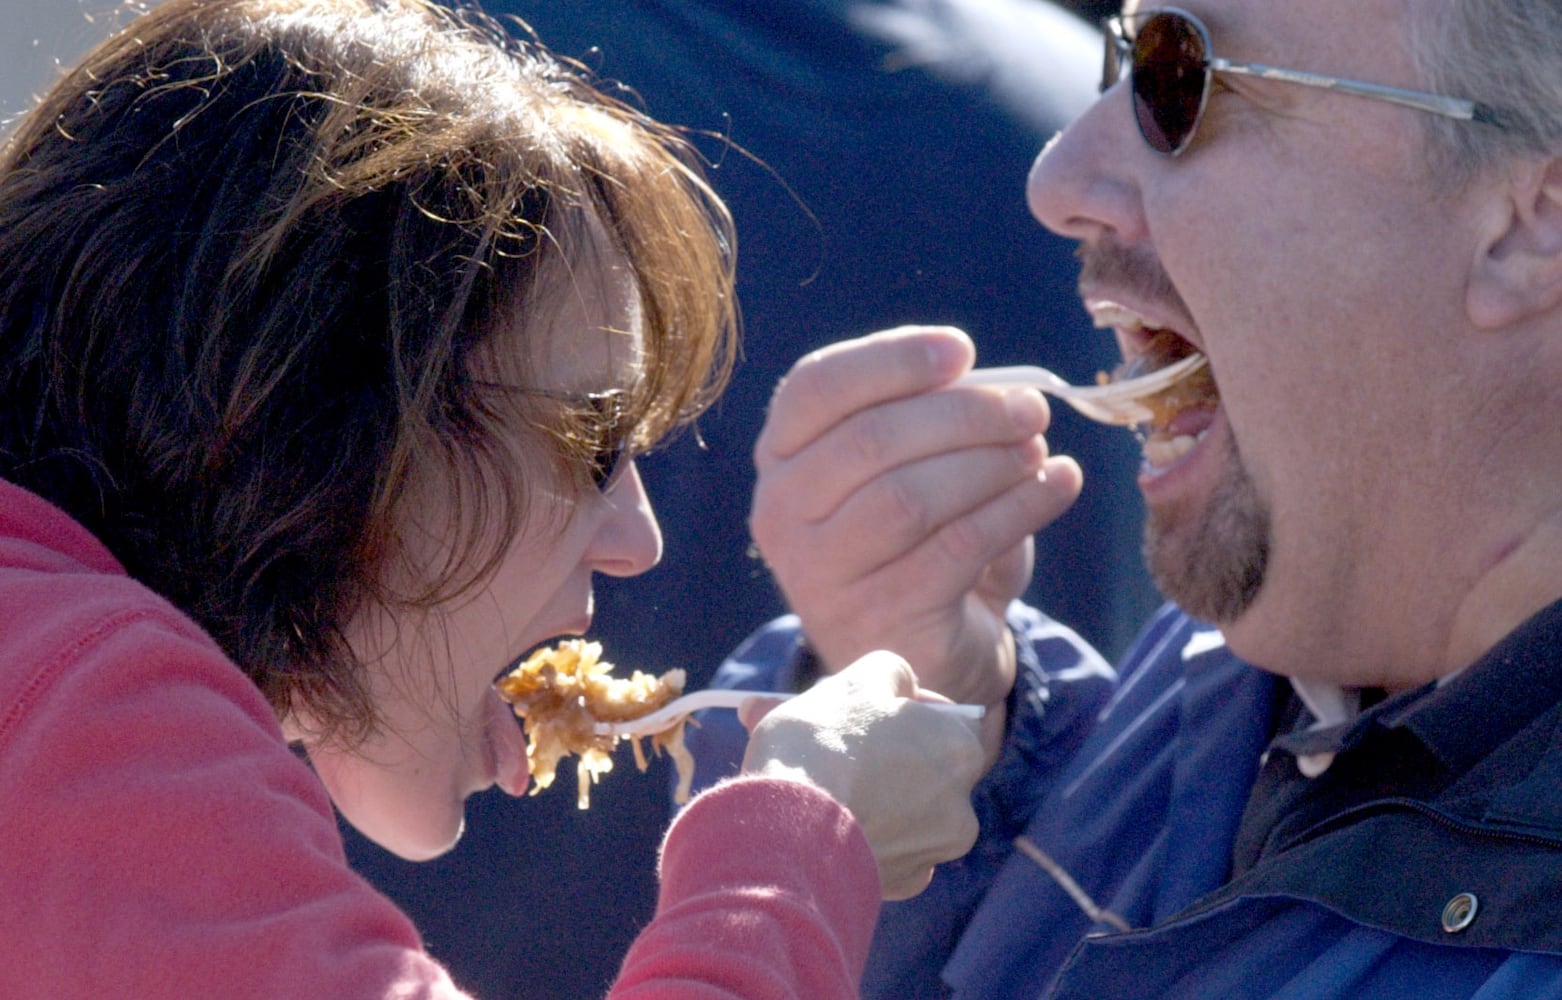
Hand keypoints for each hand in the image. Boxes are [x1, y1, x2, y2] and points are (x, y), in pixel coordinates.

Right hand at [740, 650, 984, 899]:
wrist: (786, 834)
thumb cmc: (821, 745)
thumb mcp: (856, 681)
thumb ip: (891, 673)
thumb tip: (897, 683)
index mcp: (960, 747)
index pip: (949, 717)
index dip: (907, 708)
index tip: (870, 709)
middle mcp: (962, 802)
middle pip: (926, 766)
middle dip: (886, 754)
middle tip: (835, 742)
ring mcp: (935, 849)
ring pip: (907, 811)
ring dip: (875, 797)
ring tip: (822, 783)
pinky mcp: (905, 885)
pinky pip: (891, 850)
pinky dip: (867, 838)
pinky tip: (830, 825)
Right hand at [749, 326, 1082, 707]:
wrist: (927, 646)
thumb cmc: (917, 539)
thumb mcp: (913, 468)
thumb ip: (934, 420)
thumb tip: (1003, 388)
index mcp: (781, 458)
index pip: (816, 388)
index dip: (890, 360)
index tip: (962, 350)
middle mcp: (782, 514)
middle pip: (870, 441)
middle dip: (963, 414)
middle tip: (1029, 409)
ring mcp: (820, 574)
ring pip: (909, 498)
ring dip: (990, 463)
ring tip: (1038, 450)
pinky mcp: (879, 618)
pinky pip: (956, 548)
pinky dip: (1018, 508)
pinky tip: (1059, 485)